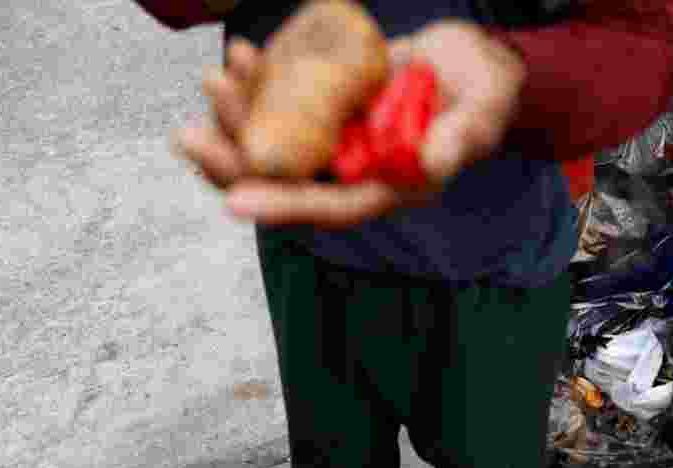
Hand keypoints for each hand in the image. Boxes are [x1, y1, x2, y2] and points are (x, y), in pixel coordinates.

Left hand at [173, 22, 525, 227]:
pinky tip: (240, 56)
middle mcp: (350, 169)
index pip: (329, 205)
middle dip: (234, 163)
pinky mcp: (325, 104)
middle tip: (188, 138)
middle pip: (283, 180)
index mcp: (384, 186)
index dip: (284, 205)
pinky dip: (258, 83)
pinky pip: (282, 101)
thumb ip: (461, 137)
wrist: (472, 64)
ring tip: (213, 80)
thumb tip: (429, 163)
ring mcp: (333, 137)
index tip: (236, 200)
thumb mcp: (483, 113)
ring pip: (272, 142)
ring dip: (235, 118)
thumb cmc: (484, 93)